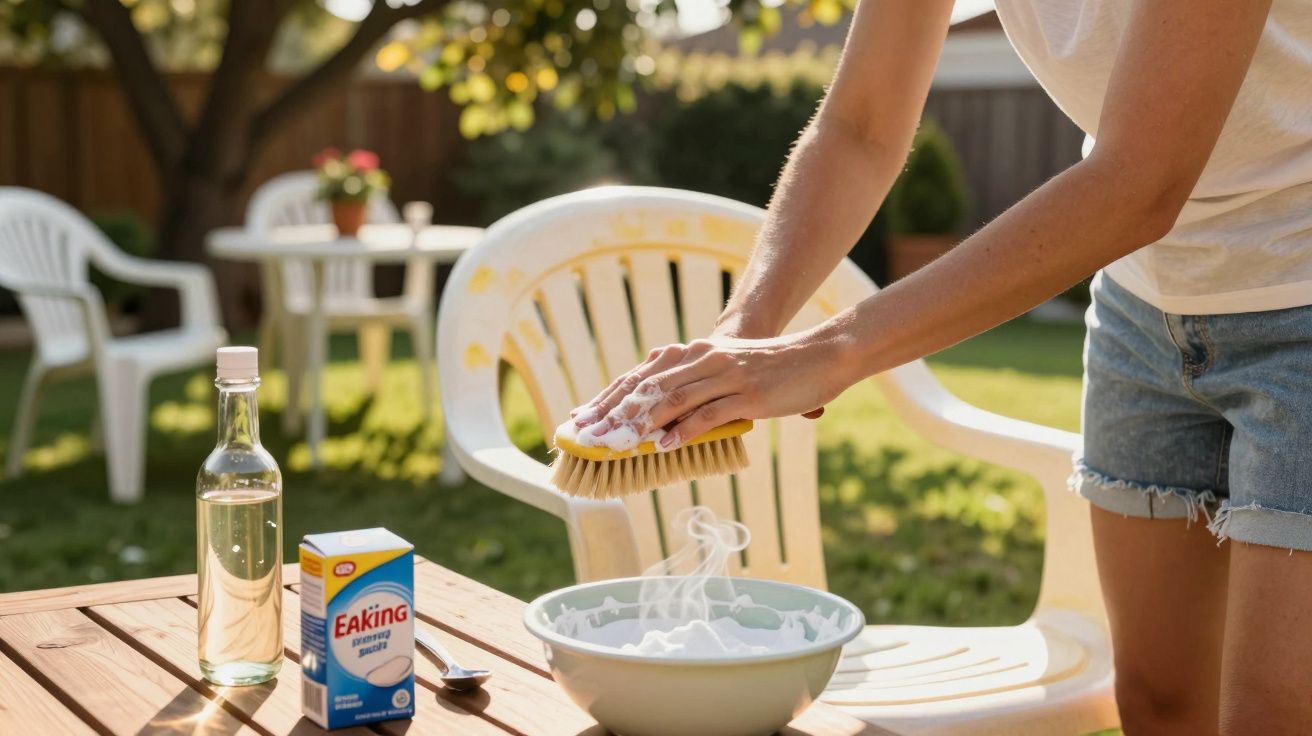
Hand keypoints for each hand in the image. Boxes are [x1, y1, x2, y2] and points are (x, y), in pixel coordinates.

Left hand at [571, 331, 850, 448]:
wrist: (819, 354)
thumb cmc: (773, 367)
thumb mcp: (728, 370)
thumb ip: (698, 387)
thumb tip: (668, 419)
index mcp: (695, 353)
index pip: (641, 375)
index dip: (609, 396)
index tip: (583, 416)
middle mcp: (704, 360)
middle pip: (647, 387)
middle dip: (613, 413)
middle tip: (586, 435)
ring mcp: (725, 377)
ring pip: (671, 400)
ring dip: (638, 424)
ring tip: (614, 444)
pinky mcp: (747, 396)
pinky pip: (708, 415)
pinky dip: (683, 432)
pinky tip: (663, 447)